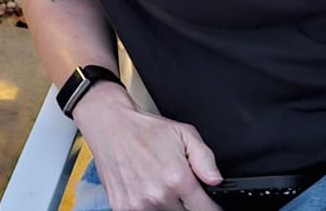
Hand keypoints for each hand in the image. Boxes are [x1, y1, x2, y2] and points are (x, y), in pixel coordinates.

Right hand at [74, 83, 222, 209]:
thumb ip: (205, 158)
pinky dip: (146, 206)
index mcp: (177, 179)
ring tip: (157, 185)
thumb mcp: (183, 133)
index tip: (204, 201)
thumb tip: (216, 181)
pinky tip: (142, 189)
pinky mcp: (122, 208)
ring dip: (165, 205)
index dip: (208, 206)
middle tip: (175, 186)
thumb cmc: (145, 129)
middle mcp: (158, 195)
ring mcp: (139, 205)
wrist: (108, 123)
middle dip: (184, 203)